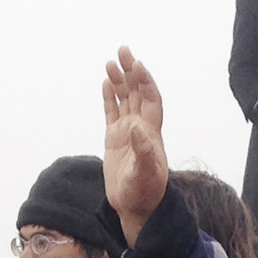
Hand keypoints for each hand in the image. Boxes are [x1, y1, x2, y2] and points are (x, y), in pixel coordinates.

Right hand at [101, 49, 167, 244]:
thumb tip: (136, 127)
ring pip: (124, 100)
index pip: (151, 98)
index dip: (145, 81)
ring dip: (120, 81)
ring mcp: (127, 132)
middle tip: (123, 50)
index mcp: (152, 132)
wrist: (135, 207)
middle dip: (131, 71)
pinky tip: (106, 83)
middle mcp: (141, 128)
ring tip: (110, 62)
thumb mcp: (146, 173)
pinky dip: (110, 97)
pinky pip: (112, 112)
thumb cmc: (145, 193)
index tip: (137, 65)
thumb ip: (143, 150)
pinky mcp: (114, 140)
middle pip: (138, 92)